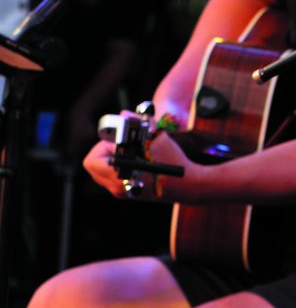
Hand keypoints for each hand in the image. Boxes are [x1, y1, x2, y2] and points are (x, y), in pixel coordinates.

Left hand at [82, 120, 196, 201]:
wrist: (190, 184)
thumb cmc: (175, 161)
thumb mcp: (157, 138)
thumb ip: (138, 124)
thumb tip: (123, 114)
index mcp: (120, 175)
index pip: (93, 160)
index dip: (103, 146)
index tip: (120, 141)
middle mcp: (117, 187)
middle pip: (95, 166)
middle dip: (105, 151)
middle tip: (122, 144)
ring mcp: (122, 192)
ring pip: (102, 173)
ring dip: (111, 159)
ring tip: (130, 151)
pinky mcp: (129, 194)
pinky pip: (112, 178)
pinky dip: (119, 167)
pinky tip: (136, 160)